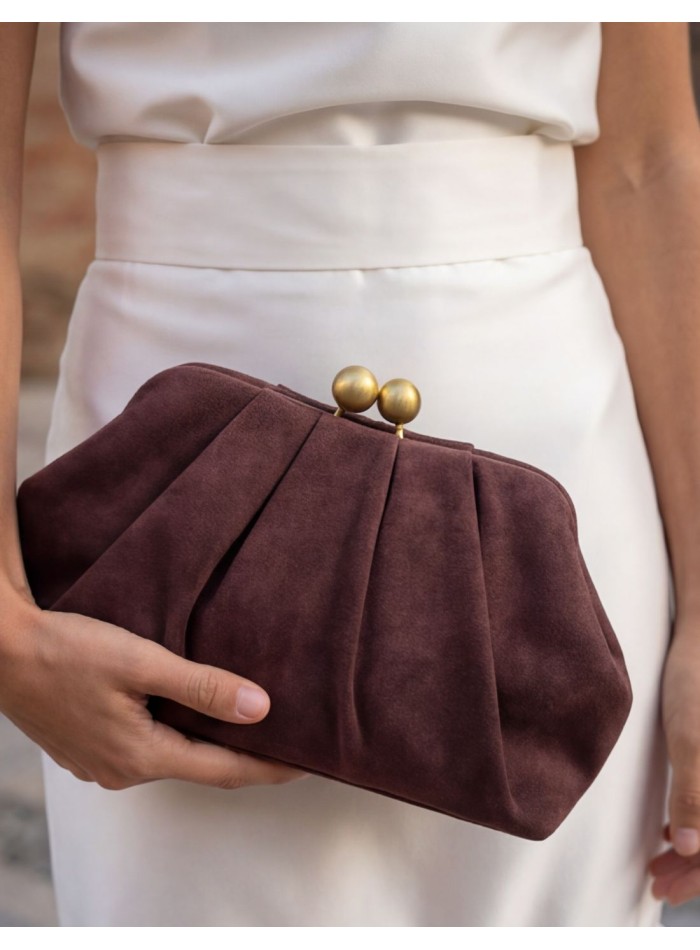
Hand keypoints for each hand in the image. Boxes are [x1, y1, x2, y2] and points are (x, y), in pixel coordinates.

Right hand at [0, 593, 308, 790]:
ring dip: (209, 740)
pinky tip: (189, 710)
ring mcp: (101, 763)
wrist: (0, 650)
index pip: (225, 770)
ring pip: (172, 754)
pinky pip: (146, 745)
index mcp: (141, 756)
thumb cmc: (67, 649)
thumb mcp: (141, 663)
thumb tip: (261, 708)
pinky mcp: (88, 747)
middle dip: (244, 755)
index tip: (311, 763)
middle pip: (200, 766)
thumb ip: (202, 687)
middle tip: (287, 737)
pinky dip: (176, 732)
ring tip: (246, 719)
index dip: (271, 767)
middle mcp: (122, 771)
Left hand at [648, 613, 699, 905]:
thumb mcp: (689, 739)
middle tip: (656, 882)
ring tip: (658, 862)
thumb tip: (690, 849)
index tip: (665, 889)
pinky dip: (699, 824)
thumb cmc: (696, 684)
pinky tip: (672, 831)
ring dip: (696, 851)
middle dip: (696, 868)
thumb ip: (694, 796)